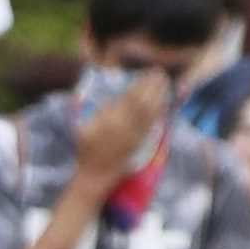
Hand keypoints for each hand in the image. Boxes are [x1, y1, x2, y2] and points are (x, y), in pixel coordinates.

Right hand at [65, 72, 171, 200]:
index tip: (147, 74)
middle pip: (145, 103)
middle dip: (154, 88)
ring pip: (151, 113)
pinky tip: (163, 104)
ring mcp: (136, 136)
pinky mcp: (141, 144)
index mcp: (111, 121)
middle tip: (160, 74)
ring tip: (165, 85)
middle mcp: (126, 128)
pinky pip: (153, 125)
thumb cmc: (87, 150)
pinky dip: (159, 113)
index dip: (141, 85)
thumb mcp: (84, 129)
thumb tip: (110, 99)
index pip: (131, 98)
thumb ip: (98, 112)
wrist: (96, 174)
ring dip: (160, 98)